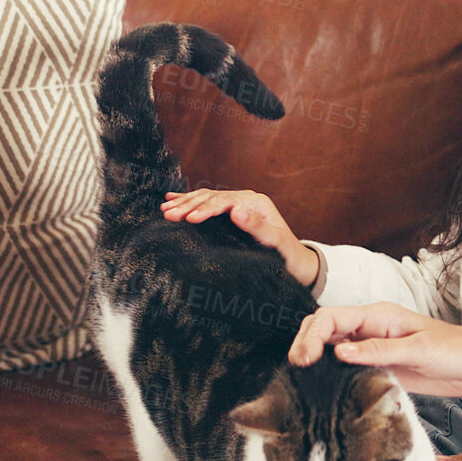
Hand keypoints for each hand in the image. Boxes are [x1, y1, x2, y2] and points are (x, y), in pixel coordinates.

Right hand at [161, 189, 318, 285]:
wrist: (297, 262)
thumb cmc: (288, 255)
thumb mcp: (276, 242)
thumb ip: (257, 226)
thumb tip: (235, 211)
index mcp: (256, 202)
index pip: (225, 201)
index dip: (205, 208)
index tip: (188, 219)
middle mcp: (246, 200)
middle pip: (212, 198)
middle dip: (189, 205)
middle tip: (168, 214)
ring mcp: (238, 204)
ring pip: (206, 199)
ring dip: (184, 203)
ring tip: (164, 209)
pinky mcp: (232, 213)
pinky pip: (207, 203)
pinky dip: (189, 201)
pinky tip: (172, 198)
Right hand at [288, 303, 461, 395]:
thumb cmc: (457, 350)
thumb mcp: (420, 349)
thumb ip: (380, 351)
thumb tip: (340, 352)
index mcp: (378, 316)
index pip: (330, 317)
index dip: (310, 335)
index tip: (303, 359)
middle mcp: (369, 331)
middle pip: (323, 331)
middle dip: (304, 345)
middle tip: (296, 371)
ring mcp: (372, 351)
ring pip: (330, 350)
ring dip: (314, 362)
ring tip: (299, 381)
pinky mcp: (378, 370)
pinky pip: (346, 371)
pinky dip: (331, 377)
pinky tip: (322, 391)